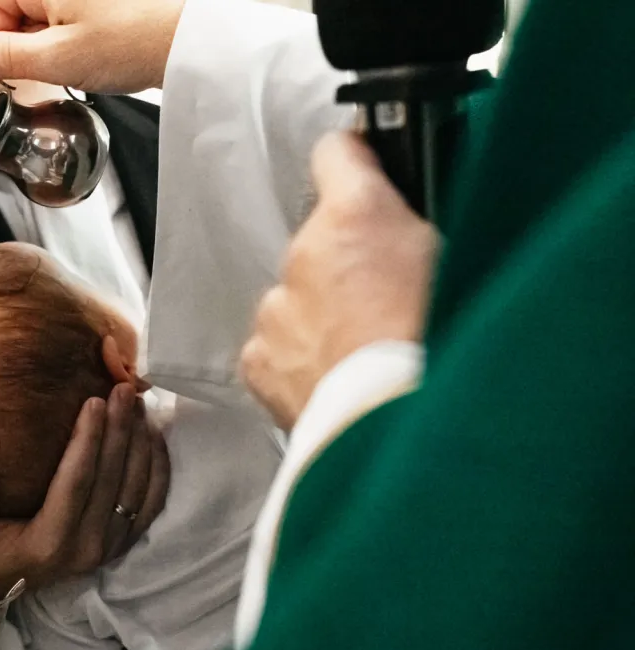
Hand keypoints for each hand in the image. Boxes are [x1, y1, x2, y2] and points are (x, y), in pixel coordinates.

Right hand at [0, 0, 186, 92]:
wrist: (193, 39)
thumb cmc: (134, 40)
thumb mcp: (57, 60)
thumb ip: (4, 57)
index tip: (14, 66)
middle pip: (18, 6)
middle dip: (30, 40)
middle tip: (59, 65)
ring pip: (47, 13)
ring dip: (56, 41)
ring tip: (87, 56)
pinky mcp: (105, 0)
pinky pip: (74, 13)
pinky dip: (80, 34)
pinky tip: (100, 48)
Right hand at [0, 383, 170, 598]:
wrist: (8, 584)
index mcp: (49, 541)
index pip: (77, 483)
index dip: (88, 441)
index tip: (94, 401)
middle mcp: (87, 547)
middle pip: (112, 480)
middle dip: (120, 430)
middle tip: (124, 390)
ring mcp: (110, 547)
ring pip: (136, 488)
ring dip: (140, 443)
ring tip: (138, 403)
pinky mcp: (123, 544)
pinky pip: (150, 503)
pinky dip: (157, 468)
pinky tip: (153, 435)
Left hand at [241, 133, 437, 430]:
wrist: (398, 425)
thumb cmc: (442, 346)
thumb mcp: (461, 260)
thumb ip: (427, 230)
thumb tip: (425, 222)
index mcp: (355, 215)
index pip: (337, 153)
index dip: (357, 161)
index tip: (370, 172)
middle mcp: (304, 254)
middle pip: (323, 241)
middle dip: (351, 262)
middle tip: (392, 298)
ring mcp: (275, 309)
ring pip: (298, 299)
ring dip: (325, 315)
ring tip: (367, 350)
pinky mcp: (259, 361)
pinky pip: (277, 349)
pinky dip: (301, 360)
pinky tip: (338, 378)